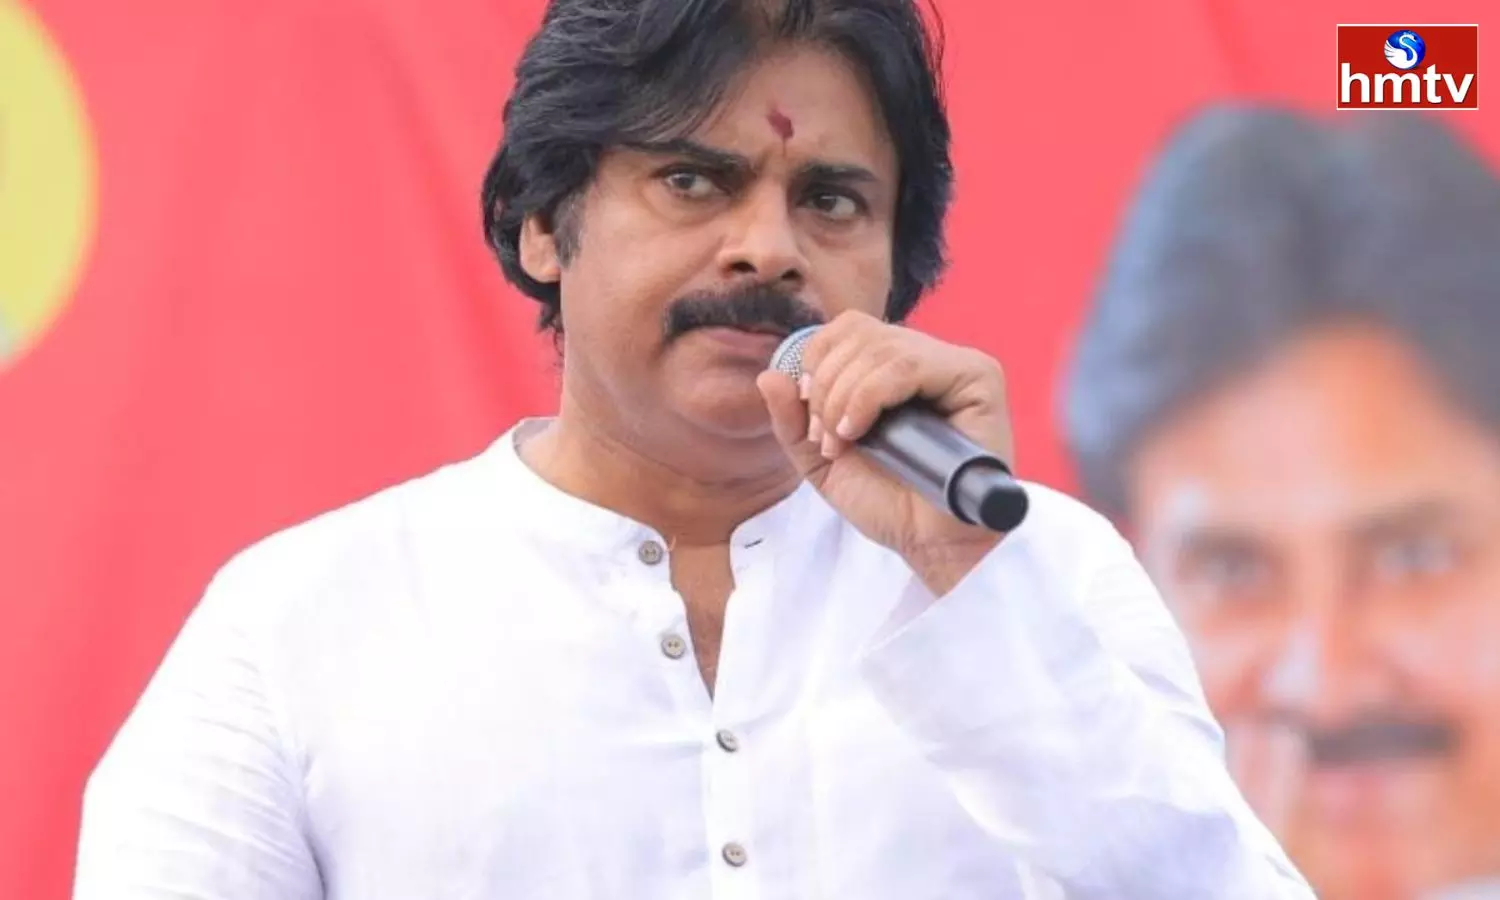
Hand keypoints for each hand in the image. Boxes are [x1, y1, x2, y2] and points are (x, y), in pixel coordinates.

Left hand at [755, 310, 1015, 591]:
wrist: (928, 544)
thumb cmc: (888, 504)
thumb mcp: (823, 461)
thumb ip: (792, 421)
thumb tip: (769, 375)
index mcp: (894, 368)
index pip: (847, 329)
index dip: (816, 364)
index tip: (811, 421)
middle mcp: (927, 359)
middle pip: (857, 332)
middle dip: (824, 386)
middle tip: (825, 438)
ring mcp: (955, 365)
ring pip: (880, 347)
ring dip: (843, 396)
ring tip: (843, 442)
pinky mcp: (978, 378)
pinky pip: (909, 364)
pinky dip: (869, 395)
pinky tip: (860, 431)